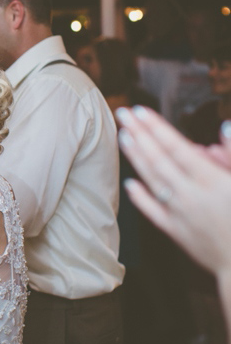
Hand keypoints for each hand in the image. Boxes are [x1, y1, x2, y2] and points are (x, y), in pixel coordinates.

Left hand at [116, 106, 230, 276]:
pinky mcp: (177, 232)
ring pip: (153, 181)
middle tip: (122, 113)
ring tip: (123, 136)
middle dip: (139, 134)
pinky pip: (153, 212)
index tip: (140, 110)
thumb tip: (224, 126)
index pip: (177, 147)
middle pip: (159, 160)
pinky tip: (129, 183)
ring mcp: (181, 215)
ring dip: (136, 157)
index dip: (157, 128)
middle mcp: (192, 196)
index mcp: (213, 181)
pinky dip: (140, 196)